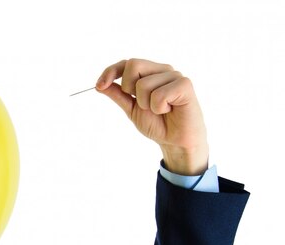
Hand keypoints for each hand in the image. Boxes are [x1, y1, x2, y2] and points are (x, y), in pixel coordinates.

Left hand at [96, 58, 208, 175]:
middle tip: (141, 104)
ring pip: (144, 84)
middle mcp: (162, 70)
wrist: (175, 141)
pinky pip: (159, 94)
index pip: (126, 63)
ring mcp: (174, 76)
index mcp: (150, 73)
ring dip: (146, 104)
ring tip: (159, 110)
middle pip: (133, 64)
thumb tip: (99, 85)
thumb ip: (118, 95)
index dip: (111, 71)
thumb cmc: (157, 124)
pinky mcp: (185, 85)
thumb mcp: (131, 109)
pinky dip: (159, 108)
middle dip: (129, 89)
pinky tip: (169, 110)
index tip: (100, 86)